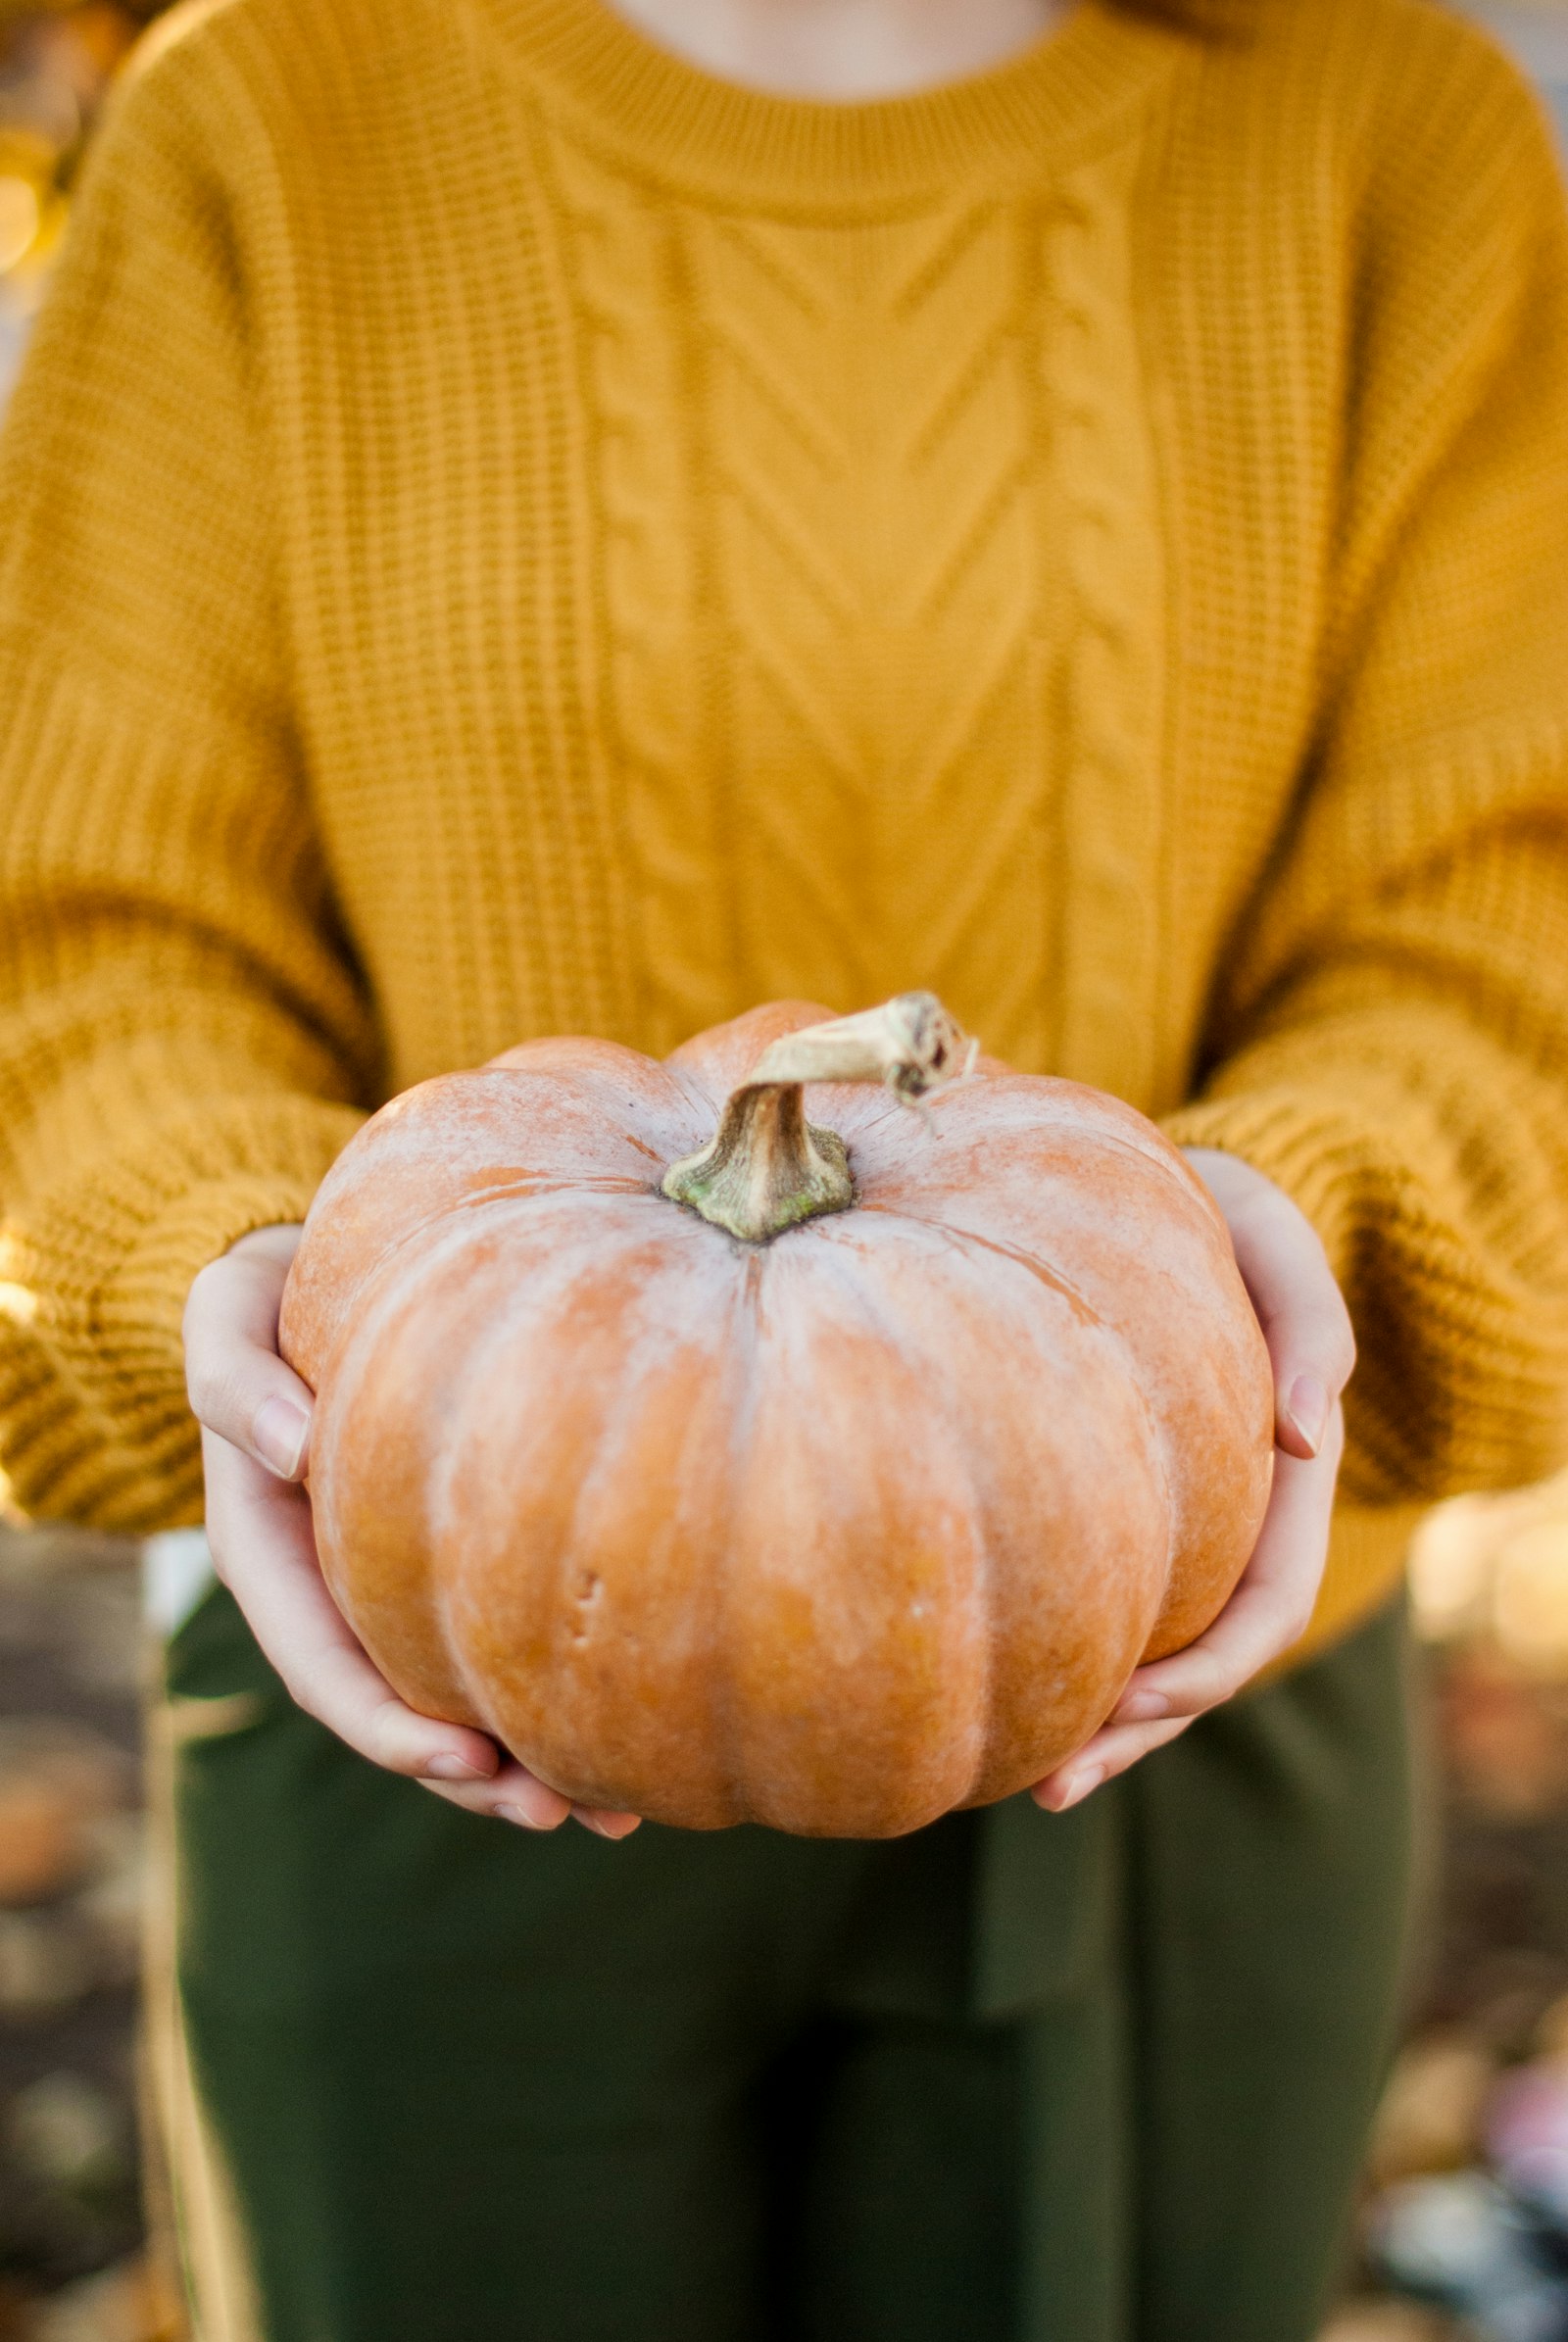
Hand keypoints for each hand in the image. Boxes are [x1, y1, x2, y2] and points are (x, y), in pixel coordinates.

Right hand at [183, 1225, 639, 1839]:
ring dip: (520, 1765)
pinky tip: (633, 1729)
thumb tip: (289, 1447)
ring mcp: (387, 1579)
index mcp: (267, 1547)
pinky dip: (550, 1689)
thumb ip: (232, 1376)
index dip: (385, 1722)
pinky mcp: (449, 1553)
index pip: (320, 1662)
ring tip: (614, 1811)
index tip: (461, 1757)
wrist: (315, 1265)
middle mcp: (329, 1583)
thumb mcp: (226, 1311)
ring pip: (451, 1695)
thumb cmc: (268, 1286)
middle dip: (469, 1775)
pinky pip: (491, 1636)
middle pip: (394, 1708)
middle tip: (560, 1809)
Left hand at [1032, 1149, 1354, 1813]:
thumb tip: (1304, 1440)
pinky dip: (1050, 1654)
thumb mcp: (1273, 1238)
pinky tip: (987, 1695)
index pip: (1263, 1606)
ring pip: (1141, 1651)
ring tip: (1021, 1785)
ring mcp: (1168, 1526)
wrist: (1148, 1190)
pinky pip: (1085, 1599)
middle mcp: (1227, 1521)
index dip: (1210, 1668)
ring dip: (1095, 1726)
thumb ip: (1309, 1328)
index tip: (1139, 1701)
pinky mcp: (1103, 1508)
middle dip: (1136, 1730)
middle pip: (1200, 1661)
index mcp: (1278, 1482)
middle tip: (1053, 1783)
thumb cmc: (1216, 1211)